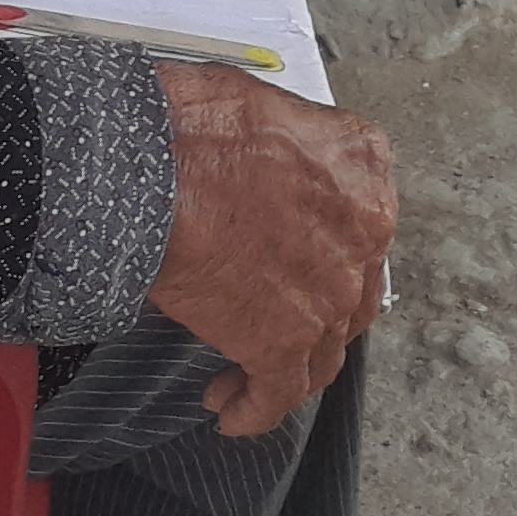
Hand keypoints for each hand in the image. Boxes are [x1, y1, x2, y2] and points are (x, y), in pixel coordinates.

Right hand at [148, 66, 395, 435]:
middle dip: (312, 313)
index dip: (329, 248)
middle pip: (350, 290)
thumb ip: (286, 143)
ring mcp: (330, 291)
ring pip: (323, 349)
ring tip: (242, 376)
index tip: (300, 263)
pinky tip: (232, 411)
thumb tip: (260, 162)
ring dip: (287, 368)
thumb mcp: (263, 104)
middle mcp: (365, 229)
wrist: (151, 166)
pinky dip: (256, 408)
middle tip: (273, 321)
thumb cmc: (188, 123)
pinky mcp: (284, 341)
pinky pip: (279, 392)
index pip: (361, 219)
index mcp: (362, 162)